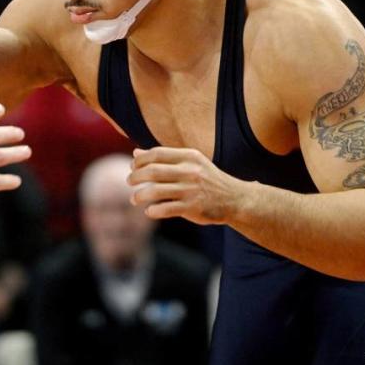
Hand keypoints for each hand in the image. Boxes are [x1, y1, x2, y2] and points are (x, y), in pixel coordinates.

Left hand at [129, 147, 243, 224]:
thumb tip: (136, 153)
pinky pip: (164, 209)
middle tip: (130, 182)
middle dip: (135, 177)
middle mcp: (190, 171)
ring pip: (155, 191)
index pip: (156, 154)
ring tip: (134, 199)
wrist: (234, 199)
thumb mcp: (190, 162)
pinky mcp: (192, 208)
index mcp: (189, 156)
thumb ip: (164, 158)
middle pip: (152, 171)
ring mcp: (191, 190)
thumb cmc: (206, 179)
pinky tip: (149, 211)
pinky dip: (152, 211)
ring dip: (139, 195)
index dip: (140, 160)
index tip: (133, 167)